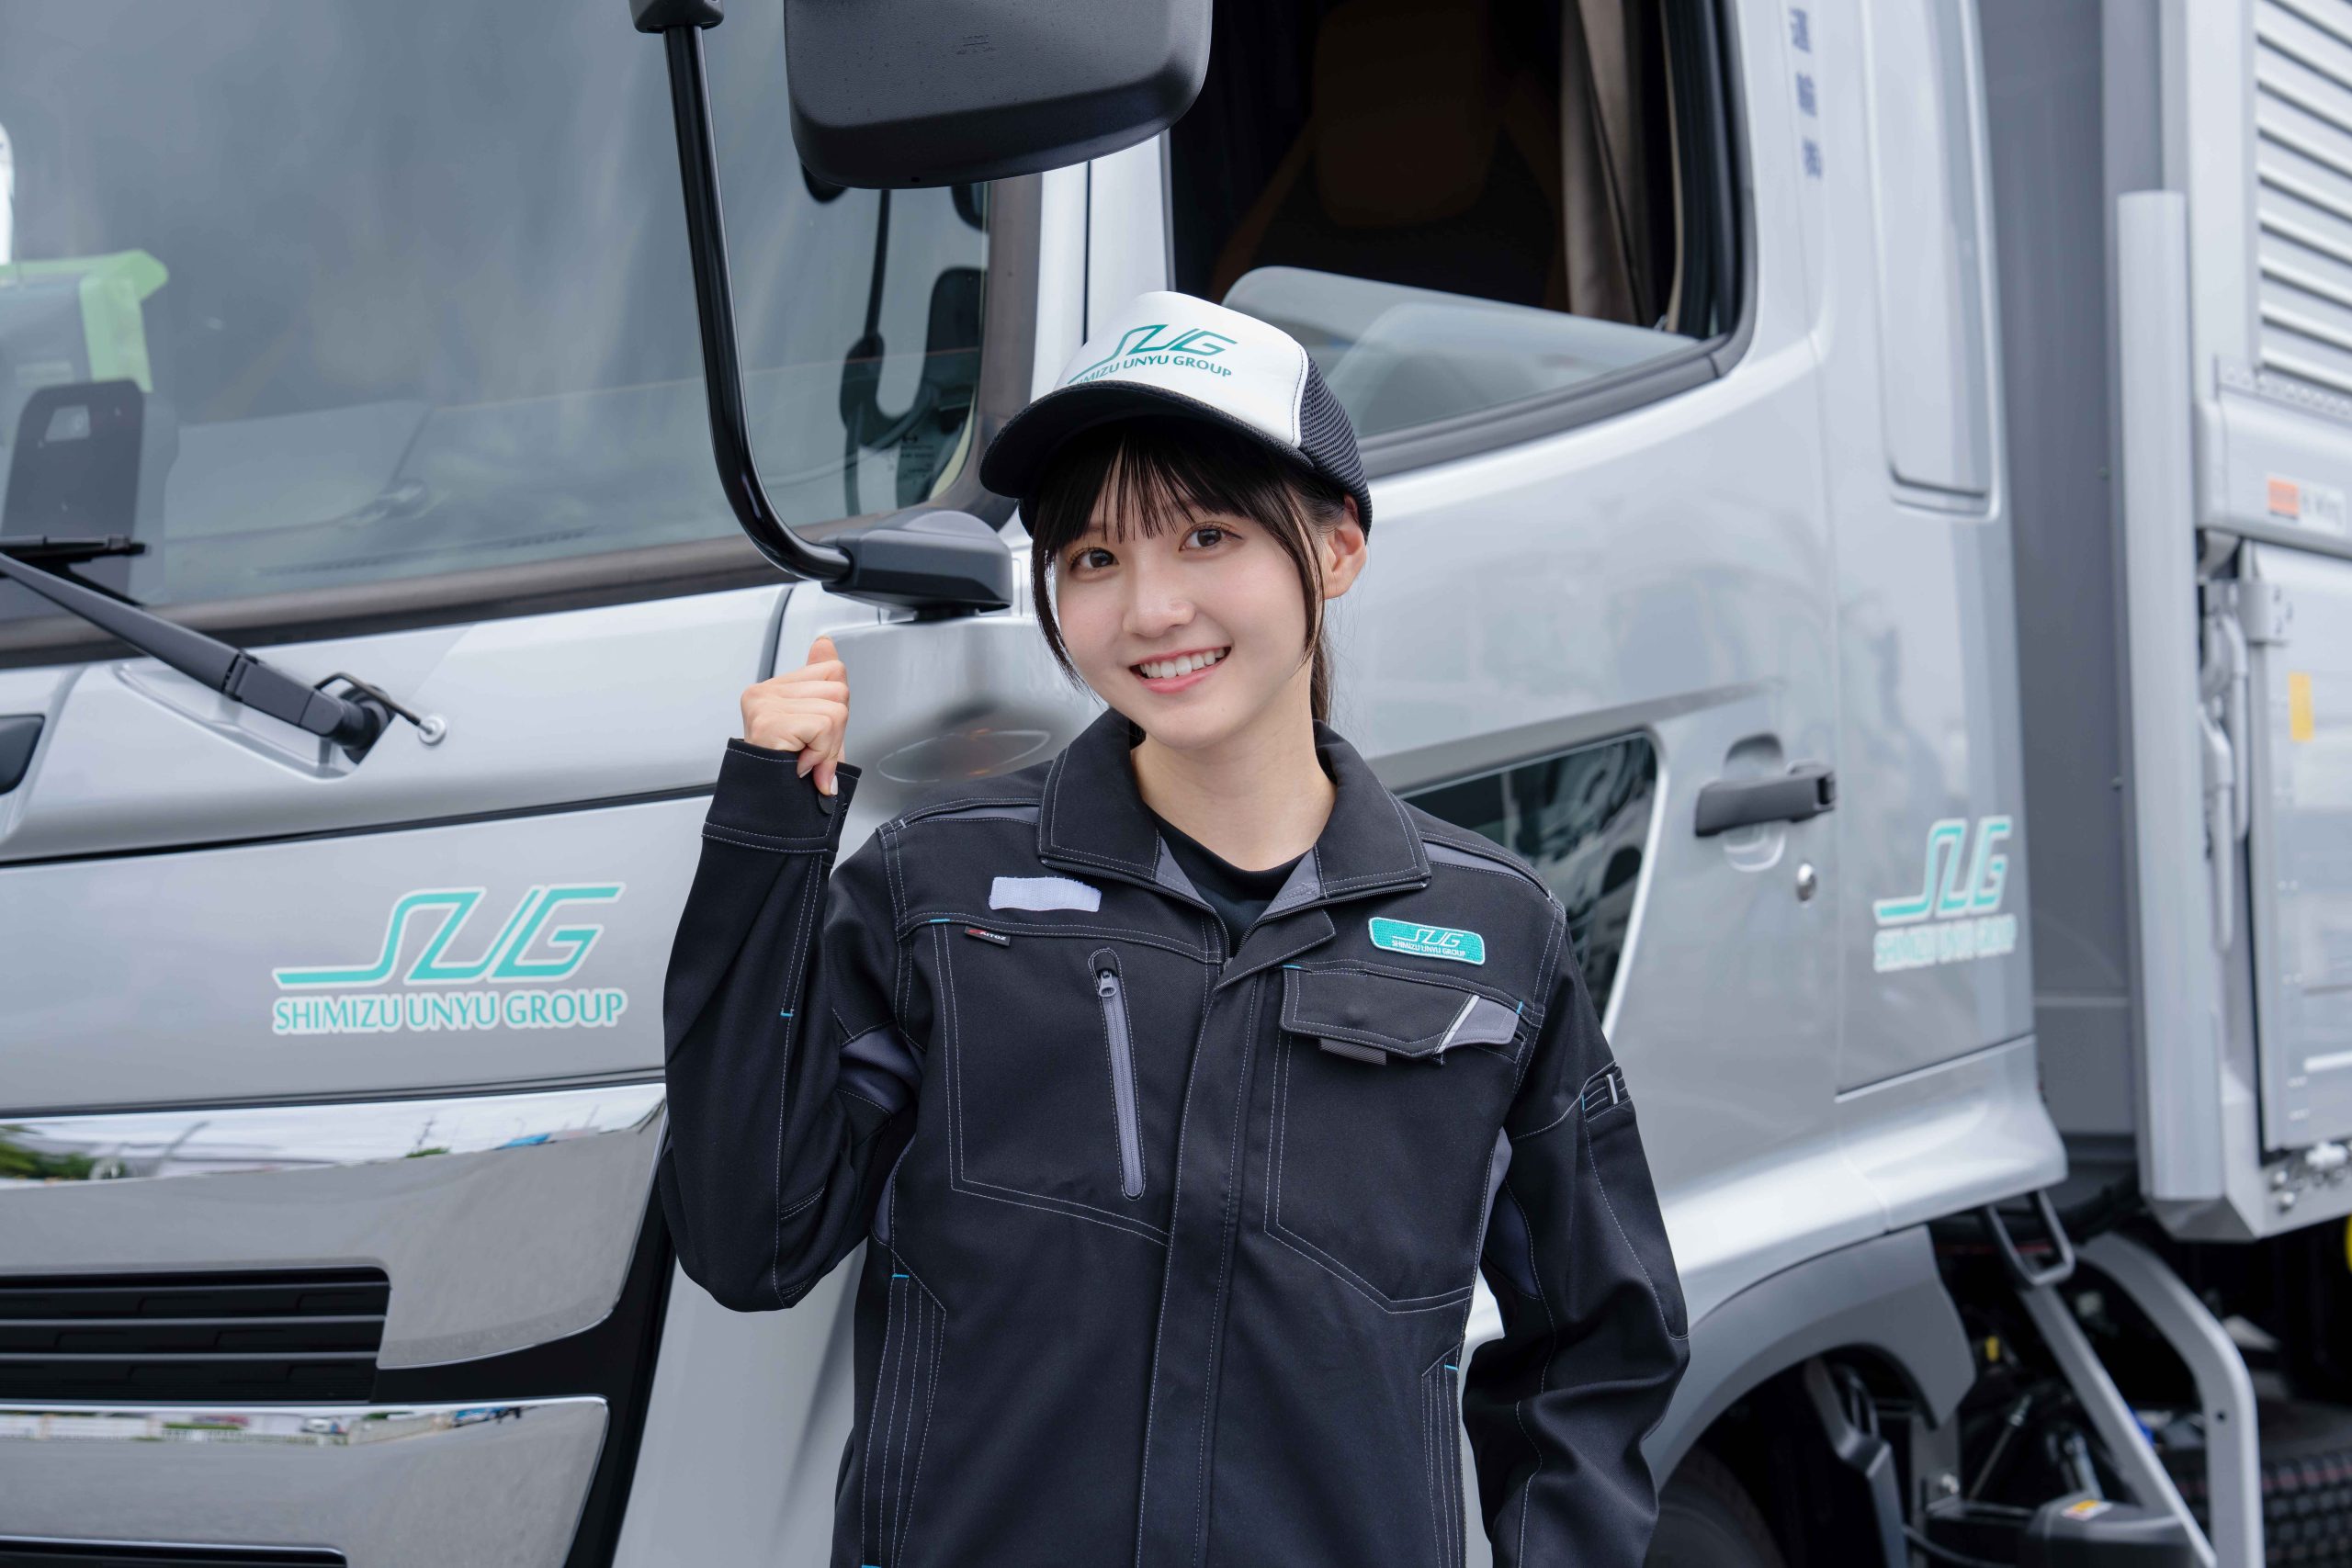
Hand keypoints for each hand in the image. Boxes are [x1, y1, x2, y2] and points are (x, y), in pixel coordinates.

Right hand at [740, 633, 848, 794]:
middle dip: (836, 730)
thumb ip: (821, 682)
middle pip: (839, 689)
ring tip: (804, 758)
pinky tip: (800, 763)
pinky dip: (821, 752)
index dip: (837, 707)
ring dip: (829, 745)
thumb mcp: (818, 722)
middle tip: (810, 751)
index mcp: (775, 688)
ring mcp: (763, 705)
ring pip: (836, 709)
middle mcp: (764, 692)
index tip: (816, 733)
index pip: (833, 670)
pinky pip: (824, 726)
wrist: (772, 811)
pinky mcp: (769, 722)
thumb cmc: (792, 772)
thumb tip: (824, 643)